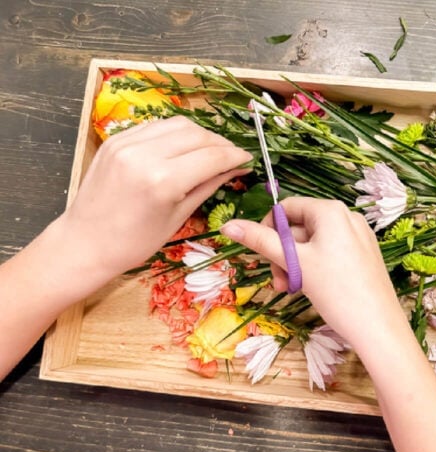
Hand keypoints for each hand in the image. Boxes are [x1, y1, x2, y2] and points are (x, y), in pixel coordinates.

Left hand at [59, 116, 251, 275]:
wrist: (86, 242)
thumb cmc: (135, 242)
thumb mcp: (178, 217)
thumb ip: (208, 185)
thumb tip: (236, 167)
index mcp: (163, 181)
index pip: (212, 156)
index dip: (235, 156)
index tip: (248, 158)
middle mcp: (144, 154)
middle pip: (198, 134)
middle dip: (221, 143)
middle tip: (232, 156)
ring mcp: (127, 143)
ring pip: (178, 124)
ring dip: (200, 134)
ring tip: (210, 150)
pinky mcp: (116, 139)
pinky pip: (156, 126)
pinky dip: (175, 133)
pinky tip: (183, 147)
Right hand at [221, 197, 435, 451]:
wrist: (377, 327)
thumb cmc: (335, 290)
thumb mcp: (294, 263)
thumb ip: (259, 241)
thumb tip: (228, 225)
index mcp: (331, 211)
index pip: (286, 208)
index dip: (267, 230)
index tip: (260, 256)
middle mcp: (347, 217)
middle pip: (299, 228)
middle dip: (282, 254)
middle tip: (277, 282)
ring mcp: (358, 237)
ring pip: (313, 244)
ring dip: (295, 265)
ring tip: (290, 290)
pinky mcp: (364, 256)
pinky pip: (330, 254)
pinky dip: (314, 269)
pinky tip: (311, 290)